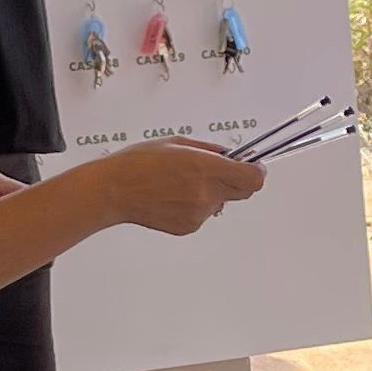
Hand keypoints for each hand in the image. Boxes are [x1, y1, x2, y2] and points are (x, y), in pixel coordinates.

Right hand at [97, 139, 265, 235]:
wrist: (114, 190)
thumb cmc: (139, 163)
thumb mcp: (178, 143)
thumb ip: (209, 150)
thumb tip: (229, 155)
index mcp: (205, 169)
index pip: (254, 178)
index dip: (257, 170)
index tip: (253, 164)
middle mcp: (206, 194)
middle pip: (245, 192)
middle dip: (238, 180)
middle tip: (222, 171)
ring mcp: (198, 214)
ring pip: (221, 203)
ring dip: (213, 192)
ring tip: (183, 182)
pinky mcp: (189, 227)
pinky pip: (204, 214)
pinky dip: (197, 205)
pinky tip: (174, 196)